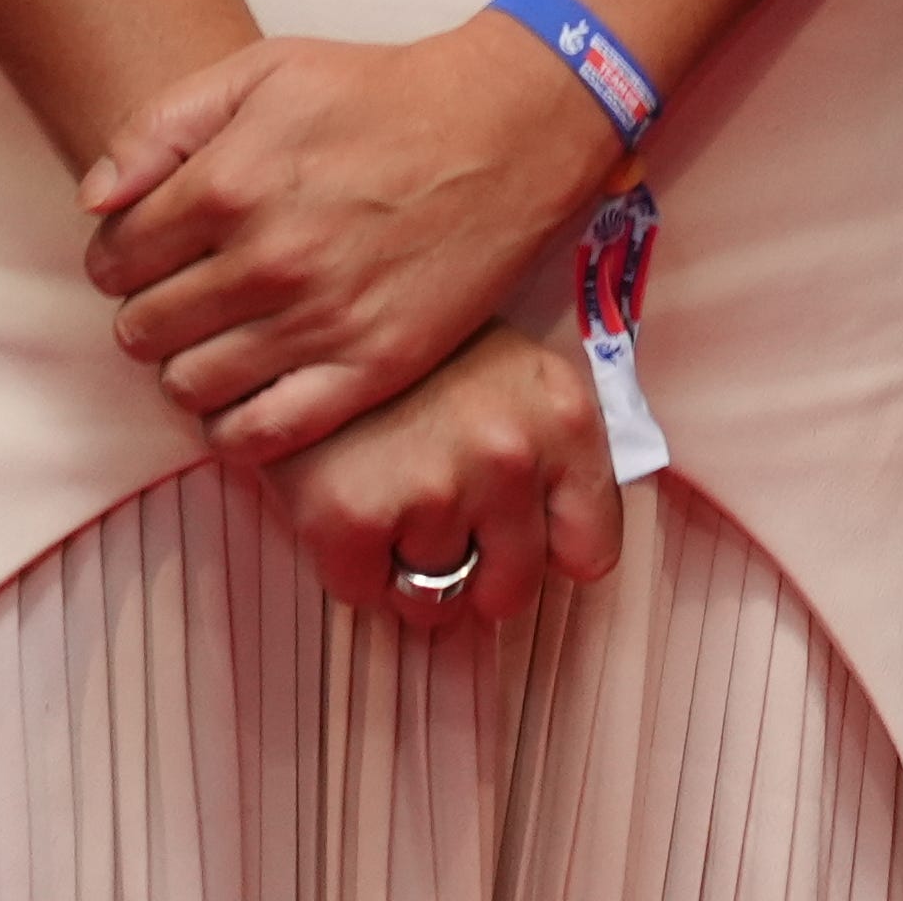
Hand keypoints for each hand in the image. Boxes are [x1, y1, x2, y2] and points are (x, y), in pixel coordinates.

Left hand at [75, 21, 610, 460]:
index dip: (118, 259)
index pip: (113, 260)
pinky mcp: (370, 369)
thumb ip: (161, 127)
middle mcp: (267, 260)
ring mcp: (320, 321)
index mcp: (228, 182)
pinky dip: (232, 427)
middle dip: (149, 312)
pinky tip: (246, 392)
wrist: (505, 129)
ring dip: (186, 367)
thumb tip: (94, 202)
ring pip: (188, 387)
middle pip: (142, 330)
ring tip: (218, 338)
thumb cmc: (380, 94)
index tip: (151, 254)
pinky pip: (259, 437)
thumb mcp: (264, 72)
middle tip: (186, 295)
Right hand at [265, 322, 624, 627]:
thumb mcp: (515, 368)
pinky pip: (365, 594)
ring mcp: (435, 489)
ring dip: (406, 565)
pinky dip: (351, 564)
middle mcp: (510, 457)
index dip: (549, 554)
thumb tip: (561, 553)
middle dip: (476, 576)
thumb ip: (547, 450)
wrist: (311, 302)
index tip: (519, 543)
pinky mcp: (355, 518)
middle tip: (439, 526)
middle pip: (512, 590)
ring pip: (432, 600)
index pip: (591, 549)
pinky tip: (346, 499)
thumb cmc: (418, 345)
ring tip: (387, 493)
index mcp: (562, 418)